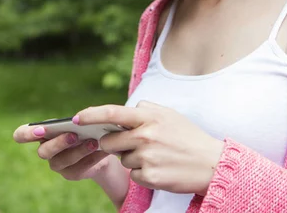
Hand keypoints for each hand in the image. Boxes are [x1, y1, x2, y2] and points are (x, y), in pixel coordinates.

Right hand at [13, 124, 113, 180]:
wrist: (101, 146)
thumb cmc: (86, 128)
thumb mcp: (82, 121)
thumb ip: (78, 119)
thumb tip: (80, 119)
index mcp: (42, 133)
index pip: (21, 135)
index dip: (25, 134)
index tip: (39, 130)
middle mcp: (45, 150)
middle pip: (43, 151)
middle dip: (58, 143)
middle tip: (74, 135)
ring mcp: (56, 164)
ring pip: (61, 161)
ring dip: (78, 151)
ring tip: (93, 142)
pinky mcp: (70, 174)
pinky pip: (78, 169)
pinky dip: (91, 159)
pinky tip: (101, 151)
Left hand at [73, 101, 224, 194]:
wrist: (210, 164)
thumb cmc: (187, 137)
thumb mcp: (169, 115)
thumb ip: (145, 110)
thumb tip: (125, 110)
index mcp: (148, 117)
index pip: (112, 113)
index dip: (90, 115)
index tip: (76, 118)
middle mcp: (145, 135)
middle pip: (109, 141)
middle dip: (113, 144)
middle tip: (132, 144)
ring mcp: (146, 157)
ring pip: (122, 159)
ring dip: (132, 159)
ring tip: (155, 156)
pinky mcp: (148, 176)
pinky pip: (132, 174)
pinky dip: (141, 173)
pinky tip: (159, 168)